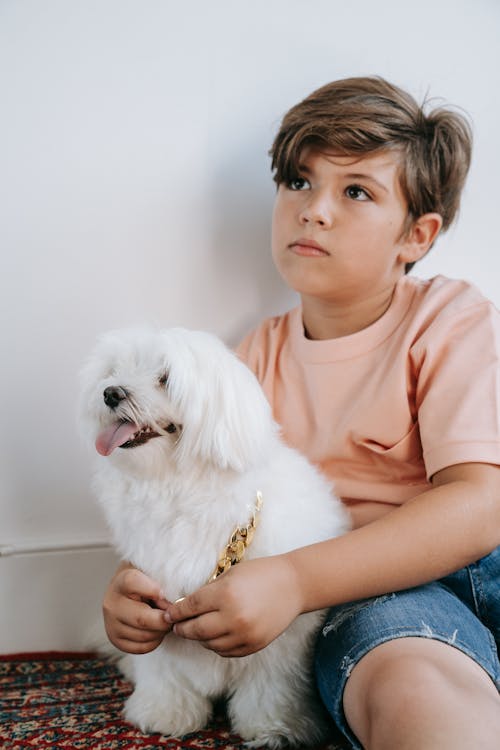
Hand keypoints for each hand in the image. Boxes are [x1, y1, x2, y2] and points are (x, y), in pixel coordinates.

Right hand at [103, 563, 171, 653]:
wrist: (128, 590)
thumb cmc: (146, 579)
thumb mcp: (153, 573)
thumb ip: (162, 583)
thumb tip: (171, 608)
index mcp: (121, 581)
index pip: (132, 582)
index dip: (152, 589)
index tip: (163, 593)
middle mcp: (112, 604)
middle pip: (141, 619)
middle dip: (164, 619)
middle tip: (174, 615)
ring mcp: (111, 624)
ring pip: (144, 636)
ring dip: (161, 631)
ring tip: (165, 620)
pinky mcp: (115, 640)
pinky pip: (141, 648)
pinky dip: (155, 641)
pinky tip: (157, 630)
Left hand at [164, 555, 301, 656]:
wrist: (293, 585)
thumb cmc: (260, 574)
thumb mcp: (230, 575)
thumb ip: (208, 592)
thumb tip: (184, 607)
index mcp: (225, 595)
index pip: (191, 608)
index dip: (176, 612)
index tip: (168, 614)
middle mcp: (234, 617)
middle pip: (196, 630)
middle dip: (182, 628)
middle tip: (176, 626)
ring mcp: (245, 634)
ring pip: (210, 644)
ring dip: (199, 638)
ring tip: (196, 630)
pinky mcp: (254, 645)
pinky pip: (226, 651)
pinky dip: (216, 645)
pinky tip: (215, 636)